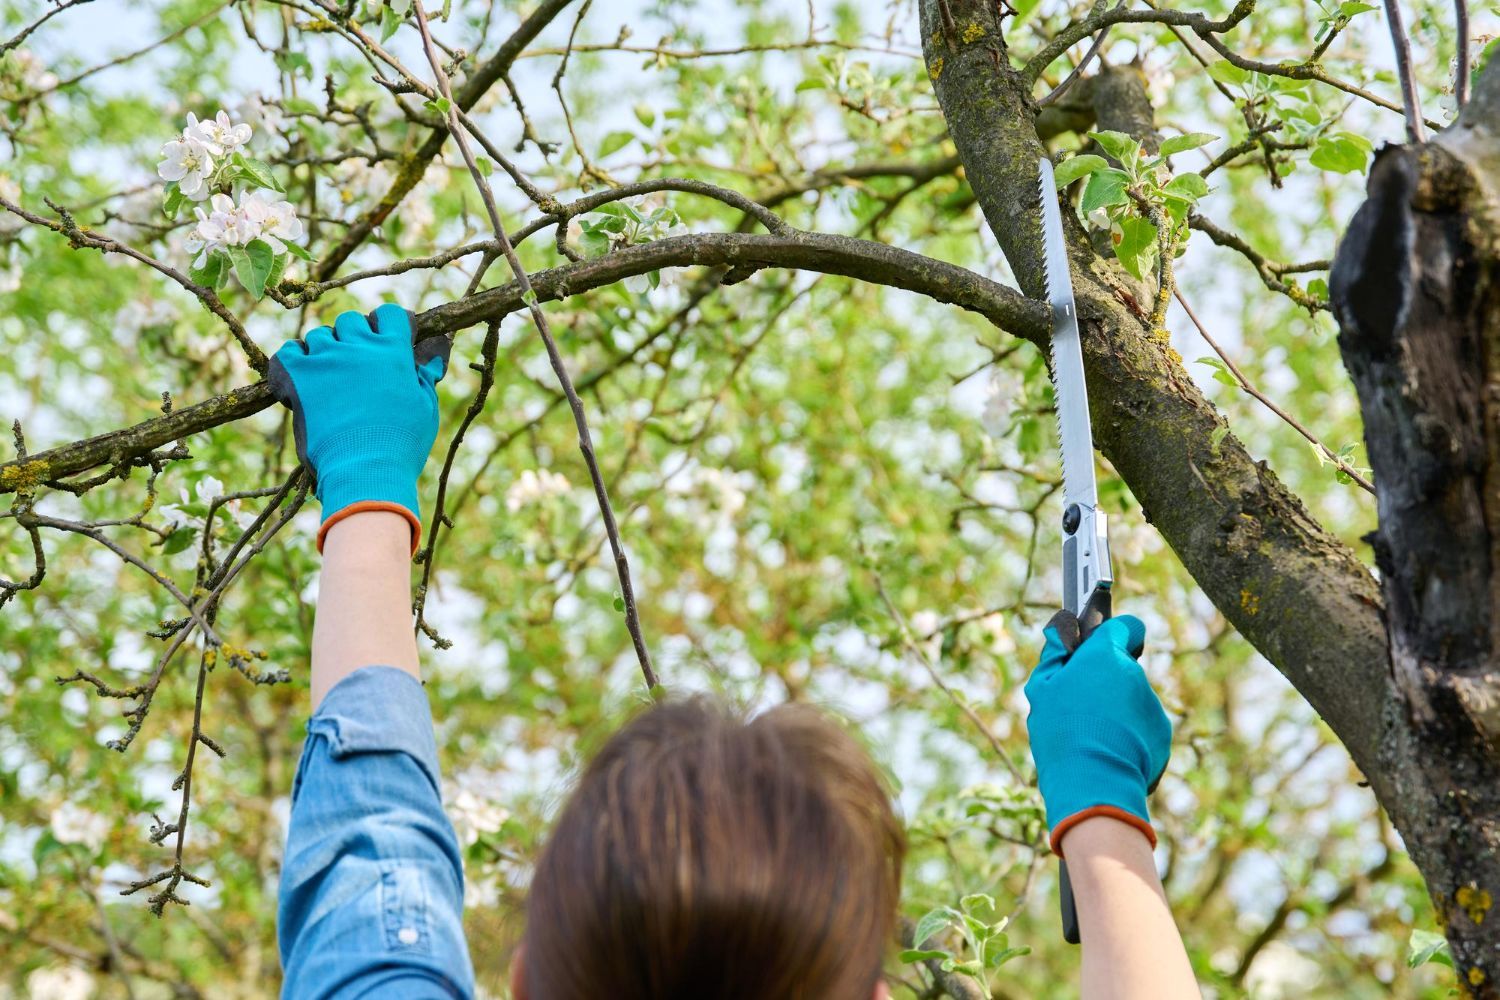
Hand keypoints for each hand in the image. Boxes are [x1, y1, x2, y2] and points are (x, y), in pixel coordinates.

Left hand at [268, 303, 449, 554]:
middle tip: (358, 364)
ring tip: (331, 376)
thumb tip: (439, 345)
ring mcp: (327, 359)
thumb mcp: (425, 407)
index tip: (386, 341)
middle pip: (352, 320)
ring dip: (326, 350)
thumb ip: (426, 372)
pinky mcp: (299, 376)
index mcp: (393, 351)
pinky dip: (294, 360)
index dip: (387, 326)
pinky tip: (303, 377)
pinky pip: (288, 352)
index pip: (389, 314)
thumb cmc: (402, 444)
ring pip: (320, 335)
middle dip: (355, 337)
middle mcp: (359, 347)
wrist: (365, 470)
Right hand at [1024, 609, 1170, 855]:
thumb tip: (1061, 628)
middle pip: (1122, 667)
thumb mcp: (1041, 689)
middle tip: (1079, 705)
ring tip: (1090, 736)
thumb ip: (1053, 653)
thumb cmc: (1061, 731)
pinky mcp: (1162, 733)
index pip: (1126, 625)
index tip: (1097, 647)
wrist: (1094, 783)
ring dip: (1115, 710)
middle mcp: (1135, 673)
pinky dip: (1127, 735)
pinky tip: (1106, 753)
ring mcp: (1152, 704)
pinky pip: (1141, 726)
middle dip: (1105, 679)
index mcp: (1106, 655)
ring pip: (1131, 698)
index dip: (1112, 633)